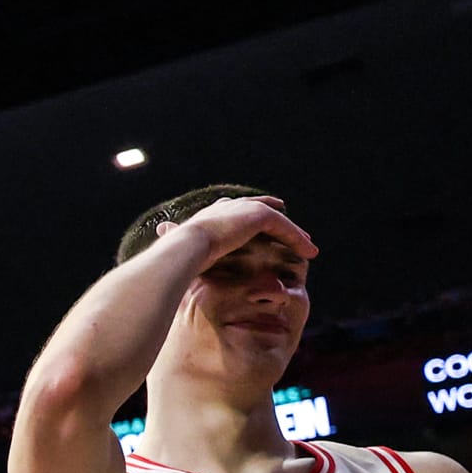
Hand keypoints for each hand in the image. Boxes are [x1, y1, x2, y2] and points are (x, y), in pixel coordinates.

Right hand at [172, 193, 314, 262]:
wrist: (186, 246)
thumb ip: (182, 259)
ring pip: (276, 220)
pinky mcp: (258, 215)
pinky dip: (297, 239)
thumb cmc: (178, 258)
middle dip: (273, 212)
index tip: (255, 214)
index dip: (244, 211)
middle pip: (257, 206)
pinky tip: (308, 251)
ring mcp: (243, 208)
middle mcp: (228, 207)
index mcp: (210, 215)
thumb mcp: (182, 257)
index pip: (231, 208)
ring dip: (293, 234)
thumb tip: (162, 266)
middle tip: (287, 220)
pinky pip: (284, 227)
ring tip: (308, 246)